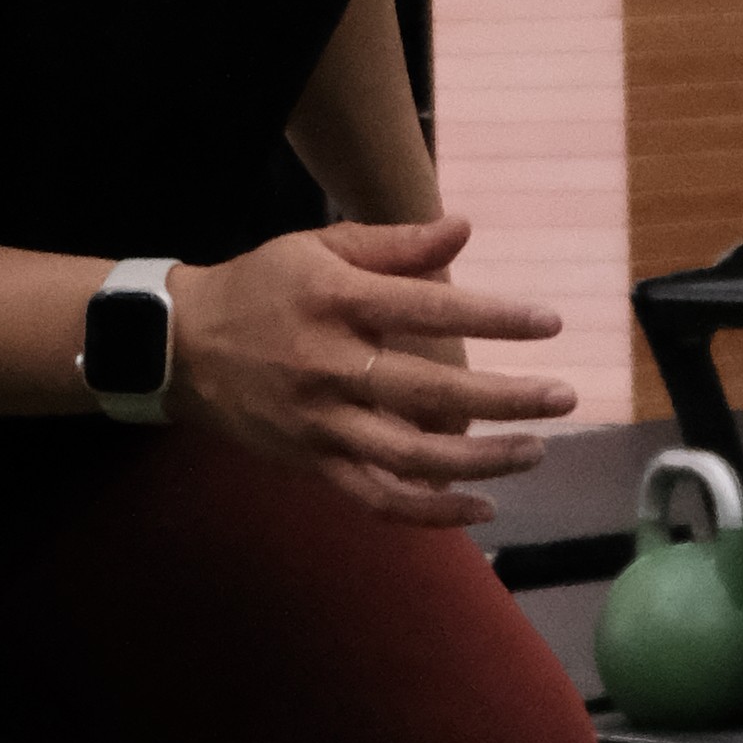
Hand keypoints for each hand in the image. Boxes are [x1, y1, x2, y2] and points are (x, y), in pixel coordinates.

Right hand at [167, 219, 573, 523]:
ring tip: (533, 449)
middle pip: (430, 393)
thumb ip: (395, 243)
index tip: (548, 324)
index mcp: (336, 302)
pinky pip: (377, 500)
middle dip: (505, 399)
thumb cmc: (262, 287)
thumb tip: (465, 229)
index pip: (428, 309)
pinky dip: (431, 514)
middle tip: (562, 397)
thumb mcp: (319, 248)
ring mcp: (321, 424)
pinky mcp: (313, 464)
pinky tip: (481, 508)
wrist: (180, 347)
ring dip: (480, 461)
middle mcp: (330, 367)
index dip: (494, 318)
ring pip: (411, 458)